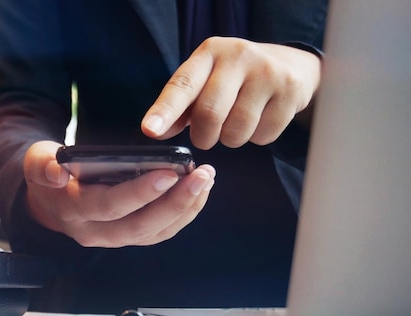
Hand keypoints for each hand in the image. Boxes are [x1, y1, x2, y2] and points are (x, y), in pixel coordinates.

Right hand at [23, 140, 215, 247]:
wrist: (49, 201)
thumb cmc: (49, 173)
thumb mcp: (36, 161)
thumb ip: (42, 164)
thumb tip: (57, 171)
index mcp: (73, 210)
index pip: (109, 205)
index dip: (140, 192)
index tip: (169, 173)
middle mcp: (94, 231)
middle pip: (139, 226)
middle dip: (175, 203)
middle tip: (202, 176)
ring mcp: (113, 238)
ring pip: (154, 233)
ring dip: (185, 209)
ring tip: (206, 180)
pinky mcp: (129, 236)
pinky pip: (160, 232)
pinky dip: (183, 214)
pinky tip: (199, 191)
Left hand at [141, 37, 320, 148]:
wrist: (291, 64)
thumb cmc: (236, 78)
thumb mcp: (206, 81)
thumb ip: (180, 106)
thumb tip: (156, 131)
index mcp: (209, 52)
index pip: (182, 85)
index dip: (164, 110)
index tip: (150, 130)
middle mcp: (238, 56)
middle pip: (209, 114)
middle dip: (203, 136)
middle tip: (206, 135)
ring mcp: (267, 72)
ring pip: (236, 131)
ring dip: (231, 138)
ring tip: (236, 121)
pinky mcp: (290, 91)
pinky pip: (263, 136)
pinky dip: (256, 137)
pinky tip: (261, 119)